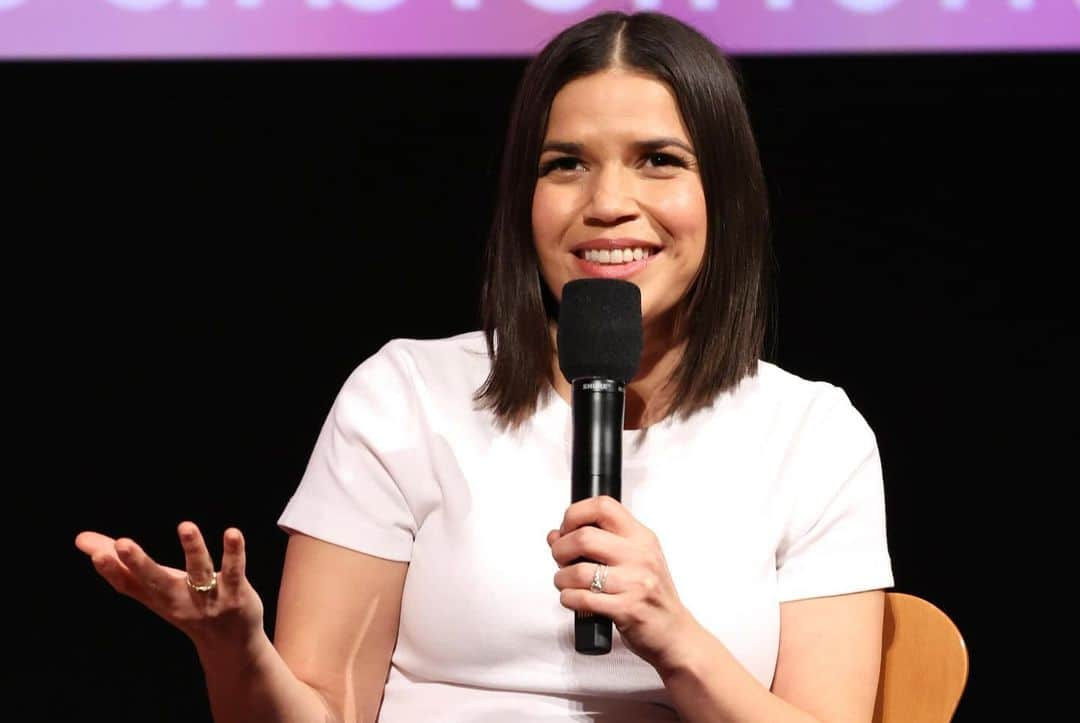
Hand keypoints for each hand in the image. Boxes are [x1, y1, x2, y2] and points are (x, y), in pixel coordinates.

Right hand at [75, 522, 265, 655]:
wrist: (230, 645)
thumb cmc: (184, 604)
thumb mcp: (153, 587)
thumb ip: (121, 564)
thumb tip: (80, 538)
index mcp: (154, 596)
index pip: (128, 585)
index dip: (112, 570)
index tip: (95, 553)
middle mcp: (177, 599)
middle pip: (156, 580)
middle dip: (138, 563)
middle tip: (121, 543)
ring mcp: (208, 598)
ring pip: (199, 572)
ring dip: (193, 549)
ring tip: (185, 526)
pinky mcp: (236, 594)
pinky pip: (235, 571)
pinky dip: (234, 553)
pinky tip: (232, 533)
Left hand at [547, 495, 697, 673]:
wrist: (674, 632)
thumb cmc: (651, 595)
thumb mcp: (633, 559)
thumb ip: (598, 543)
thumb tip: (555, 535)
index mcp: (641, 537)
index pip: (603, 506)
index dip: (575, 514)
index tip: (566, 529)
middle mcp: (640, 555)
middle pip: (584, 537)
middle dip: (561, 550)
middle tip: (561, 559)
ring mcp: (634, 583)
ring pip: (578, 571)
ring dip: (561, 578)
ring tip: (565, 582)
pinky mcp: (626, 609)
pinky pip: (582, 599)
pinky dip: (568, 598)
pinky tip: (572, 599)